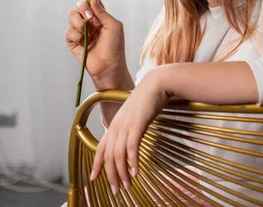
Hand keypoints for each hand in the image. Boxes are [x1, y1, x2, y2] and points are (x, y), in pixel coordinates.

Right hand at [65, 0, 128, 86]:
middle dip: (83, 8)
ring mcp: (81, 31)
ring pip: (71, 16)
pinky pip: (68, 31)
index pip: (92, 0)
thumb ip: (102, 12)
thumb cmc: (115, 47)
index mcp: (101, 16)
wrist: (109, 67)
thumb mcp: (113, 26)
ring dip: (77, 21)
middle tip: (90, 18)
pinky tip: (82, 40)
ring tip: (85, 31)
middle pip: (80, 5)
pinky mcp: (73, 42)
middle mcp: (90, 22)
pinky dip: (74, 34)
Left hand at [90, 68, 169, 193]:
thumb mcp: (134, 115)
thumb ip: (129, 128)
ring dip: (122, 173)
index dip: (97, 164)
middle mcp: (117, 126)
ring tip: (128, 185)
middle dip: (111, 175)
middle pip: (109, 156)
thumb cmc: (147, 99)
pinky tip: (136, 172)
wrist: (156, 84)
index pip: (100, 147)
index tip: (94, 178)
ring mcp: (126, 125)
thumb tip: (130, 140)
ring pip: (119, 155)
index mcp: (114, 124)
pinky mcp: (137, 124)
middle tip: (117, 190)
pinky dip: (133, 161)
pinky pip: (132, 147)